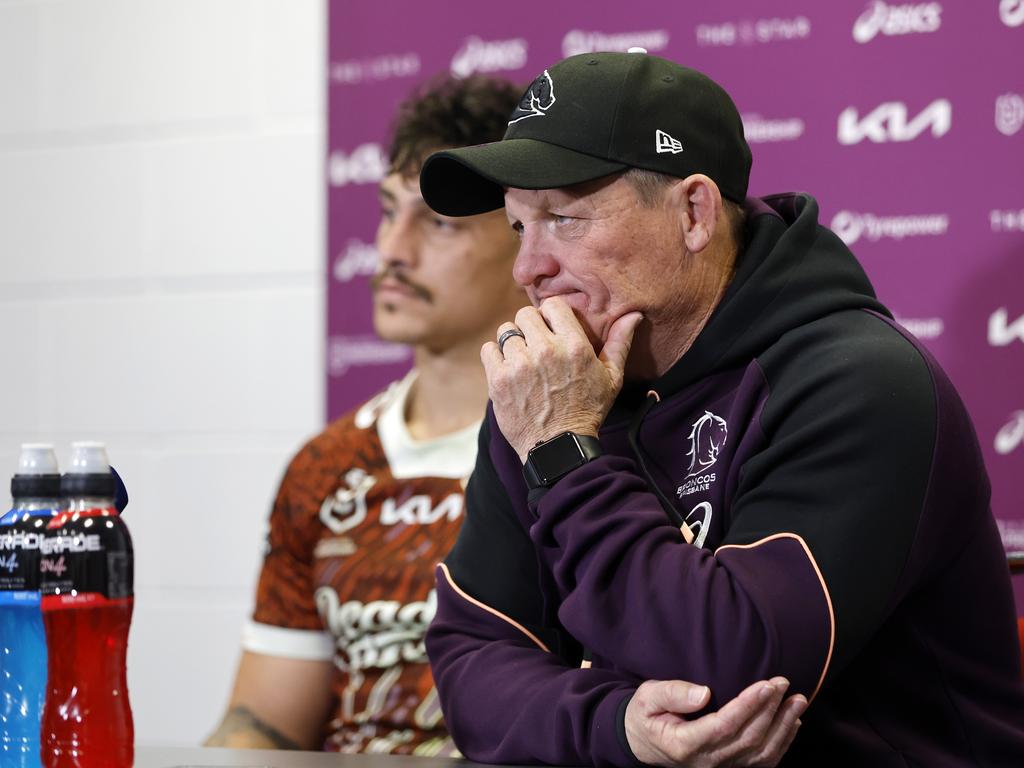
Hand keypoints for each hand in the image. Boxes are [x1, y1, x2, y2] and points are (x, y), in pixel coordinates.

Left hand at [481, 297, 643, 461]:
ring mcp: (520, 365)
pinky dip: (496, 357)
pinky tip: (508, 370)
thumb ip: (620, 343)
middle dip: (530, 327)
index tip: (551, 328)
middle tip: (535, 344)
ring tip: (522, 360)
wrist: (559, 448)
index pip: (552, 305)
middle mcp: (545, 351)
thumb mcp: (611, 378)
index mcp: (574, 346)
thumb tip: (632, 315)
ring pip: (505, 331)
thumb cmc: (588, 411)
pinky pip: (489, 349)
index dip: (550, 314)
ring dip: (513, 342)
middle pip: (525, 314)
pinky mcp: (499, 380)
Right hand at [624, 678, 806, 767]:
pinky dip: (782, 743)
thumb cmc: (645, 716)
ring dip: (783, 727)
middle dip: (770, 709)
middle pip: (748, 738)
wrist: (643, 743)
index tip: (767, 685)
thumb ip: (671, 693)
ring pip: (761, 753)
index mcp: (685, 743)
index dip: (749, 706)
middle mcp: (707, 762)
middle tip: (784, 683)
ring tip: (798, 701)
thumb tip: (704, 693)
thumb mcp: (646, 697)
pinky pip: (762, 762)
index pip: (724, 725)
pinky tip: (792, 723)